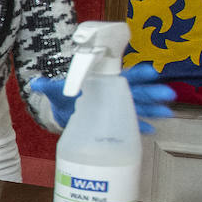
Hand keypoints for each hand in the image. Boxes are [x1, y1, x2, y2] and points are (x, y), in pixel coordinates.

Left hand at [29, 64, 175, 131]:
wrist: (62, 109)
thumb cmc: (64, 95)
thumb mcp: (56, 89)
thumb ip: (47, 86)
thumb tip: (35, 83)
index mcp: (103, 81)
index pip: (123, 74)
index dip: (137, 73)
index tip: (150, 71)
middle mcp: (113, 92)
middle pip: (135, 90)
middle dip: (151, 91)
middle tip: (166, 92)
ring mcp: (116, 106)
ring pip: (138, 106)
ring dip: (152, 108)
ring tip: (166, 111)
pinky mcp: (114, 120)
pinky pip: (130, 123)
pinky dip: (140, 126)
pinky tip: (151, 129)